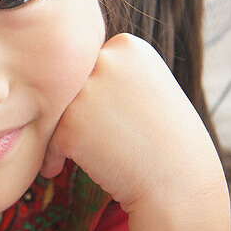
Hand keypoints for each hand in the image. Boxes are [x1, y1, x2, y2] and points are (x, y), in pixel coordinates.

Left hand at [39, 33, 225, 211]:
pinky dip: (56, 156)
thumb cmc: (166, 139)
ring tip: (96, 151)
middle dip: (78, 110)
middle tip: (102, 135)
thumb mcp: (147, 87)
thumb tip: (61, 71)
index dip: (98, 93)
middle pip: (70, 84)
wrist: (179, 184)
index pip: (90, 64)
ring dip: (65, 131)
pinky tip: (73, 166)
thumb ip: (111, 72)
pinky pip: (50, 137)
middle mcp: (106, 60)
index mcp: (128, 46)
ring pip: (56, 109)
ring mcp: (87, 91)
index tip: (118, 115)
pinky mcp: (70, 123)